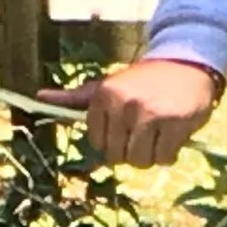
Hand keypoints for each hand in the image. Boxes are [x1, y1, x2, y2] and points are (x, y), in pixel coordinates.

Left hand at [41, 54, 220, 168]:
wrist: (187, 65)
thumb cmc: (143, 81)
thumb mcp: (108, 85)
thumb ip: (76, 98)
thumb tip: (39, 97)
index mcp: (104, 95)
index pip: (97, 144)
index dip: (112, 141)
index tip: (124, 126)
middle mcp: (125, 104)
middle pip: (118, 157)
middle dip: (131, 150)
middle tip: (143, 130)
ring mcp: (151, 114)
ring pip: (141, 161)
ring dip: (150, 155)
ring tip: (157, 133)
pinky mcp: (175, 124)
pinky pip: (164, 159)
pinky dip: (169, 153)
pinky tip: (172, 134)